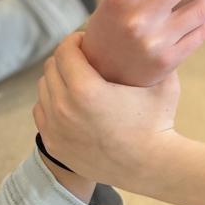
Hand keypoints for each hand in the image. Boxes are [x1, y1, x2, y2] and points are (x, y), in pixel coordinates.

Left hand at [34, 33, 180, 184]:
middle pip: (50, 68)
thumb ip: (155, 57)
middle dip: (65, 58)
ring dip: (56, 80)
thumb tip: (154, 37)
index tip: (84, 40)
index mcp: (86, 89)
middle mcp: (63, 108)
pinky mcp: (54, 144)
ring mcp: (56, 128)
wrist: (150, 166)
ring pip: (43, 90)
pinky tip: (68, 103)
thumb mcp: (162, 83)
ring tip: (74, 80)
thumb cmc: (157, 122)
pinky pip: (41, 113)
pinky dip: (51, 104)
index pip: (64, 51)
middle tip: (81, 59)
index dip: (73, 40)